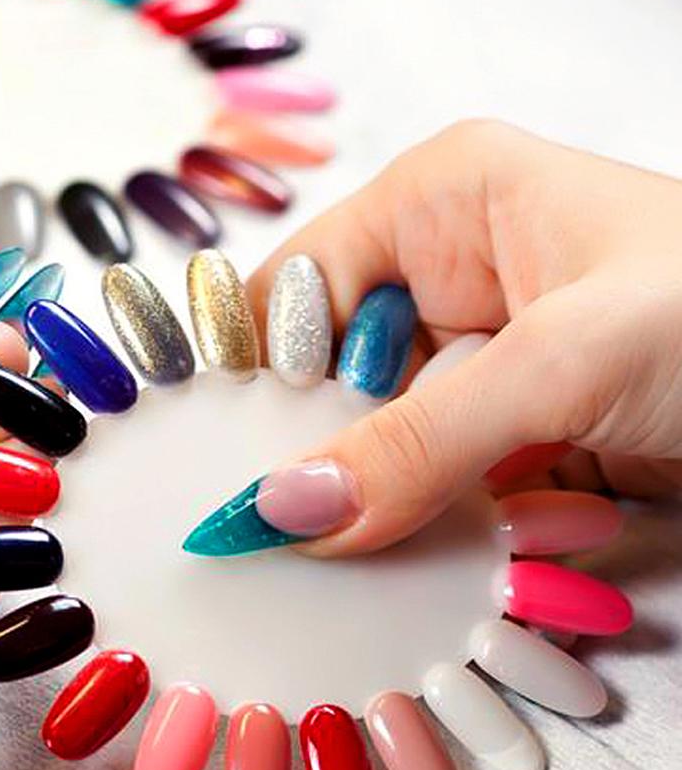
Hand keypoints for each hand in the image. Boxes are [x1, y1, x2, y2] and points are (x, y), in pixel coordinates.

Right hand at [237, 120, 681, 555]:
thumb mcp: (565, 360)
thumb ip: (416, 441)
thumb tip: (281, 512)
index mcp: (448, 198)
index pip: (304, 283)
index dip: (249, 367)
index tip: (204, 458)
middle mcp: (457, 271)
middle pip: (337, 370)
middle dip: (312, 451)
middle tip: (257, 539)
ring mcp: (494, 359)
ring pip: (387, 439)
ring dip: (377, 503)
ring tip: (324, 570)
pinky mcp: (528, 432)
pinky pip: (447, 486)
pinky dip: (435, 532)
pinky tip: (409, 571)